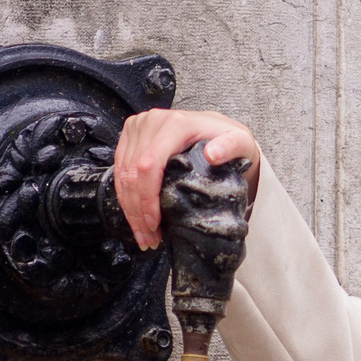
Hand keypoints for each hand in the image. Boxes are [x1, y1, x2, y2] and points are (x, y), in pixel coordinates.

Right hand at [114, 108, 261, 250]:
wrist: (215, 127)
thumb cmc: (228, 139)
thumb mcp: (240, 142)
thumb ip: (231, 147)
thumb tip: (212, 155)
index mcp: (174, 124)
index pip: (149, 165)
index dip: (147, 198)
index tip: (155, 223)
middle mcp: (151, 122)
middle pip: (132, 173)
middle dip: (137, 211)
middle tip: (149, 239)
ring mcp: (138, 127)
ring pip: (122, 174)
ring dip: (129, 209)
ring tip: (143, 235)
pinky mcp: (130, 135)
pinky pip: (119, 170)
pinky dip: (125, 197)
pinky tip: (135, 218)